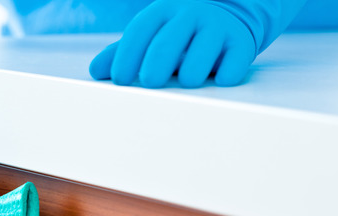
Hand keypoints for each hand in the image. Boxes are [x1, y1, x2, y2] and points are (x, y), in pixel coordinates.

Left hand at [89, 0, 255, 87]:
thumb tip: (95, 71)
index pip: (140, 31)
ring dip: (191, 72)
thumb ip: (121, 53)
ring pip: (202, 51)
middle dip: (156, 64)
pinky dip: (225, 74)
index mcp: (162, 11)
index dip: (126, 56)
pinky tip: (218, 80)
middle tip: (150, 83)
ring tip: (187, 82)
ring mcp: (217, 27)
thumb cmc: (178, 34)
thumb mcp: (150, 37)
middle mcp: (190, 14)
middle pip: (168, 41)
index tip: (118, 80)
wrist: (228, 16)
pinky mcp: (241, 43)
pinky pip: (234, 61)